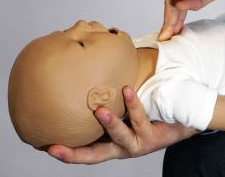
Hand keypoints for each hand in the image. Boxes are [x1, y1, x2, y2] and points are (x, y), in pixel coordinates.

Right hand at [47, 87, 196, 163]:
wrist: (177, 121)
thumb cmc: (146, 112)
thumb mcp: (122, 107)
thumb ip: (107, 98)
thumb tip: (87, 69)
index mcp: (109, 141)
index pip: (84, 148)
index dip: (66, 151)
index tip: (46, 146)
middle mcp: (120, 146)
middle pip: (94, 155)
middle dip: (75, 154)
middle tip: (55, 149)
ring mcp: (135, 143)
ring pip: (119, 136)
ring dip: (109, 124)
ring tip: (99, 111)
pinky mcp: (151, 137)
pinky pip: (140, 119)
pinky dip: (133, 106)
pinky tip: (127, 91)